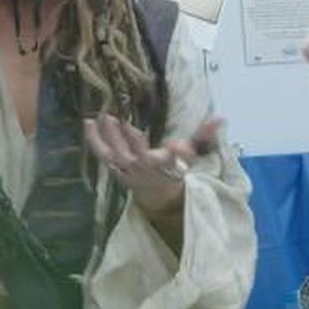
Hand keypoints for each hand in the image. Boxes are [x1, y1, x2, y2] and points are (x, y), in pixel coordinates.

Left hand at [84, 114, 222, 211]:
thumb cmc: (172, 168)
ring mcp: (127, 169)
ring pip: (116, 155)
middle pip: (139, 157)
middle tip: (124, 122)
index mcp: (167, 166)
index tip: (178, 146)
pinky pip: (102, 154)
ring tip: (102, 116)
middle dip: (132, 142)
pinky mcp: (114, 168)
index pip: (174, 161)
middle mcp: (146, 169)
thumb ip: (203, 137)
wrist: (155, 191)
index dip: (177, 155)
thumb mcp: (191, 155)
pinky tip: (87, 122)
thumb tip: (221, 118)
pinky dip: (94, 140)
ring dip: (108, 136)